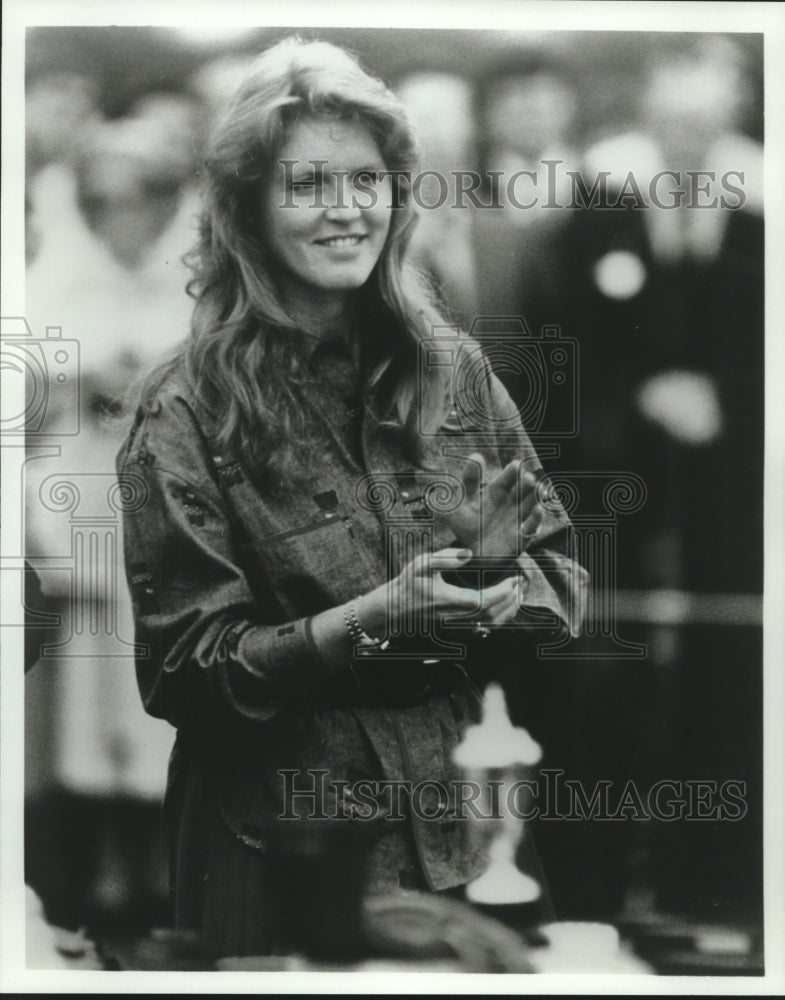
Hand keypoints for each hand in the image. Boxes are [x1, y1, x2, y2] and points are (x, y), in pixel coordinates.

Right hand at [357, 547, 521, 636]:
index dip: (503, 592)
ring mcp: (458, 623)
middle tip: (522, 583)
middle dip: (511, 600)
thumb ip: (445, 558)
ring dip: (509, 610)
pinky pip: (485, 625)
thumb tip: (469, 553)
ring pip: (491, 623)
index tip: (514, 578)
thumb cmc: (408, 583)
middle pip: (493, 614)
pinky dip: (500, 617)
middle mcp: (456, 616)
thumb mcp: (422, 564)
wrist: (395, 607)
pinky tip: (506, 606)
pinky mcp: (459, 625)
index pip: (484, 601)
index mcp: (450, 600)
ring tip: (519, 594)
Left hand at [445, 453, 543, 557]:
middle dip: (526, 484)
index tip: (515, 465)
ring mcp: (518, 519)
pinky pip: (531, 528)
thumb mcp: (462, 503)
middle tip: (528, 478)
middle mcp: (511, 503)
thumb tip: (476, 456)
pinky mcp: (521, 537)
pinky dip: (534, 521)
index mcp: (497, 491)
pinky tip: (537, 511)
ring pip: (530, 506)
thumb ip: (469, 481)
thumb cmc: (468, 524)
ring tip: (538, 490)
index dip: (512, 472)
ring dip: (534, 499)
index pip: (507, 478)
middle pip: (522, 490)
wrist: (473, 553)